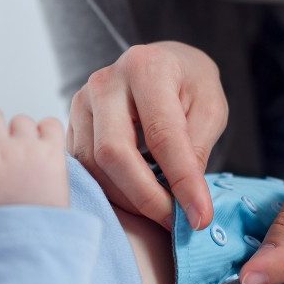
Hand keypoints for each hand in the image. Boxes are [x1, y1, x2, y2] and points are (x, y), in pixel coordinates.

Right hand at [68, 42, 228, 230]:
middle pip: (114, 153)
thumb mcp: (211, 107)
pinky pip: (84, 169)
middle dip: (146, 197)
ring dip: (128, 199)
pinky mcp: (72, 123)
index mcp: (147, 68)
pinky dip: (111, 191)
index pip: (161, 134)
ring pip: (94, 166)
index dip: (181, 181)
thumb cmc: (189, 83)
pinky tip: (137, 199)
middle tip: (175, 220)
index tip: (199, 216)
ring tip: (161, 210)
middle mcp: (106, 82)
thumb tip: (184, 198)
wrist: (161, 63)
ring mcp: (82, 102)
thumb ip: (197, 148)